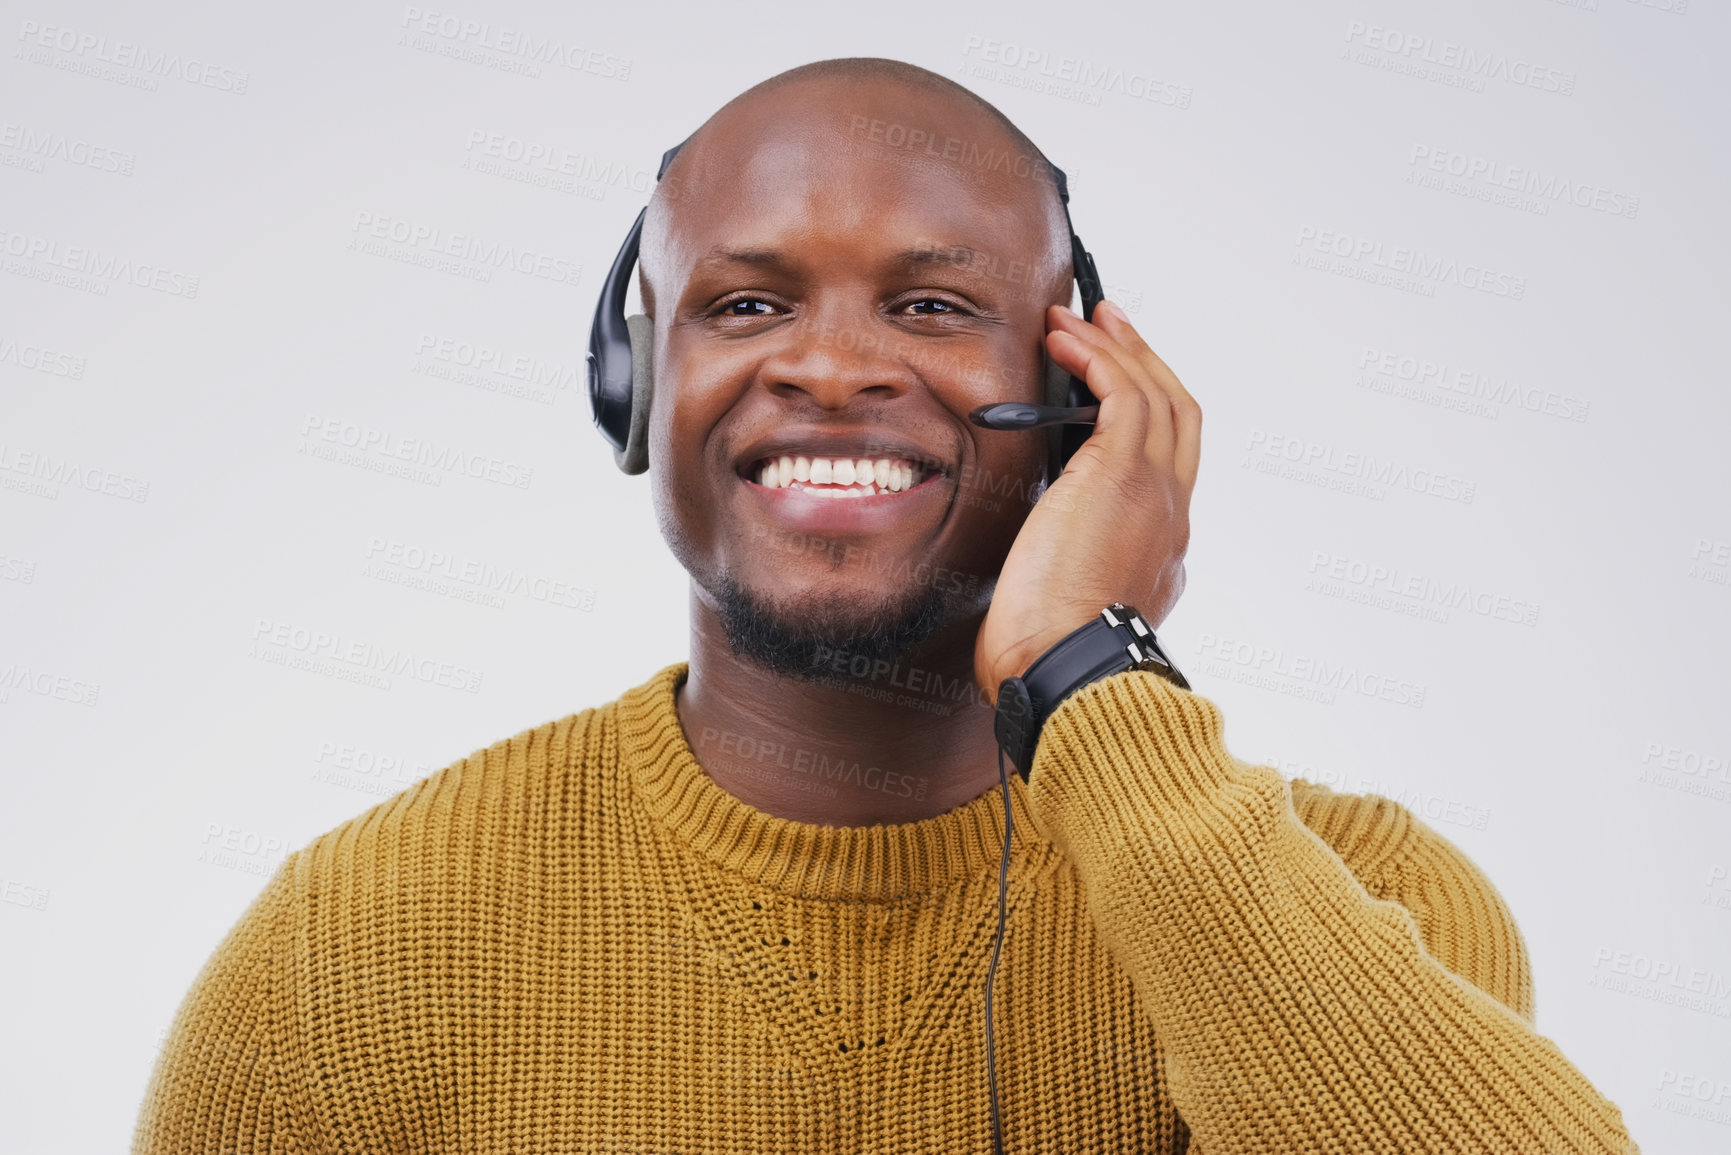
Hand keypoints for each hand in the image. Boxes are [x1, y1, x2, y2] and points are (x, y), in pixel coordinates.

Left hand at [973, 301, 1200, 701]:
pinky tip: (1066, 338)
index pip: (1169, 467)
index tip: (1115, 388)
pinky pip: (1123, 391)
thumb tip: (1040, 552)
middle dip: (1146, 363)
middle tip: (1112, 328)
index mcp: (1162, 551)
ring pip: (1156, 394)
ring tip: (1082, 317)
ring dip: (1118, 347)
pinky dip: (1098, 356)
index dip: (1148, 417)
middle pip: (1178, 416)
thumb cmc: (1048, 655)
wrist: (1064, 669)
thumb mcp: (1066, 607)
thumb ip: (1065, 570)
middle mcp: (1172, 516)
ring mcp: (1154, 491)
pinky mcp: (1121, 473)